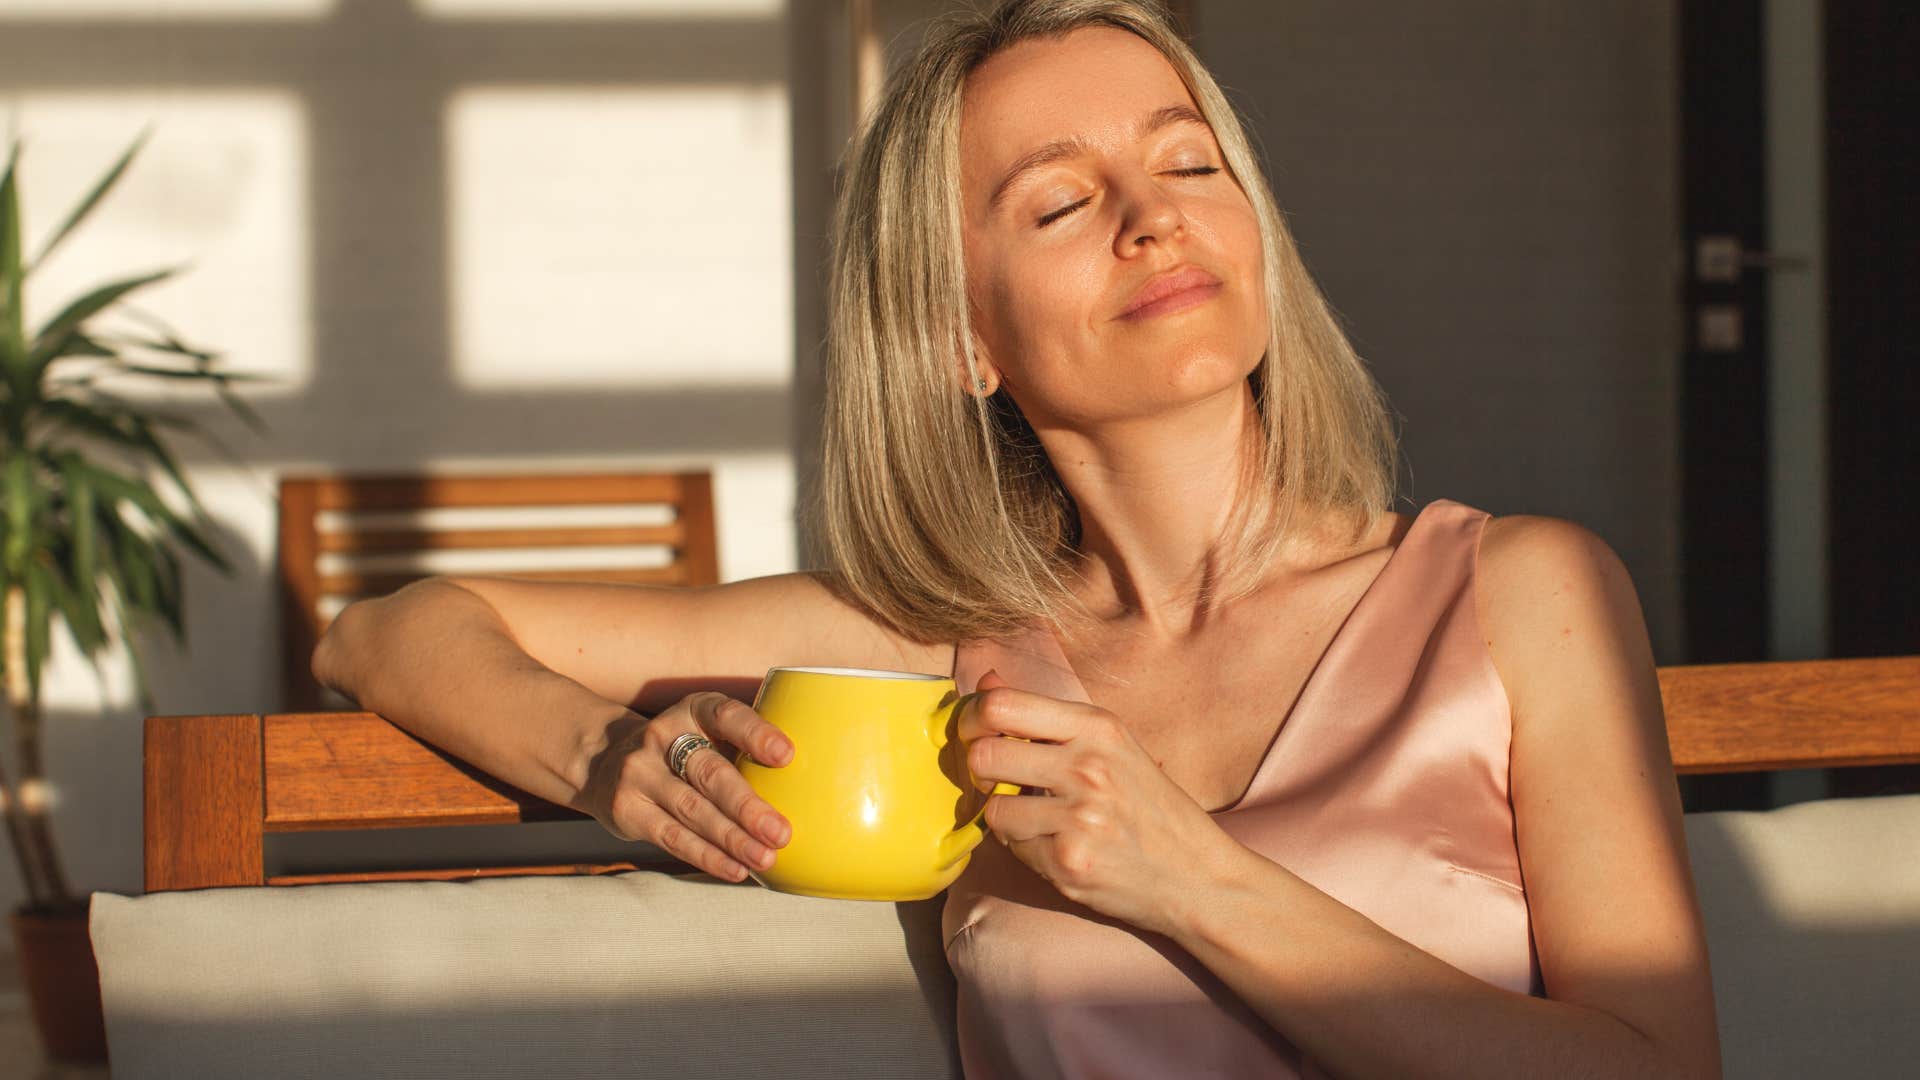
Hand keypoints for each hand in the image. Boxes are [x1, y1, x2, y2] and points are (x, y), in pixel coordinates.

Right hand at [579, 692, 794, 882]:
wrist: (603, 760)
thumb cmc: (683, 749)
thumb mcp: (706, 730)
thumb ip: (745, 746)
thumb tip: (814, 784)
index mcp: (693, 710)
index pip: (726, 715)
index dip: (756, 734)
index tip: (787, 755)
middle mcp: (662, 736)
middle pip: (709, 772)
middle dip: (747, 806)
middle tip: (781, 832)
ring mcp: (640, 773)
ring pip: (692, 810)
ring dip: (732, 838)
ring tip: (766, 857)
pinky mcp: (627, 809)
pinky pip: (673, 837)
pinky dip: (707, 856)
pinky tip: (736, 869)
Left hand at [959, 671, 1237, 935]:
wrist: (1197, 875)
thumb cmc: (1151, 807)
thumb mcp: (1110, 745)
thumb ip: (1045, 716)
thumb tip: (985, 681)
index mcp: (1098, 727)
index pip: (1003, 705)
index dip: (973, 718)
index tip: (975, 733)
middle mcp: (1088, 766)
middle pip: (985, 754)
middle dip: (981, 769)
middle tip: (997, 780)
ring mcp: (1079, 817)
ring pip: (993, 807)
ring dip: (1005, 815)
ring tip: (1039, 818)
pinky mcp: (1069, 861)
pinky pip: (1013, 847)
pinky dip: (1025, 847)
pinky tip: (1058, 844)